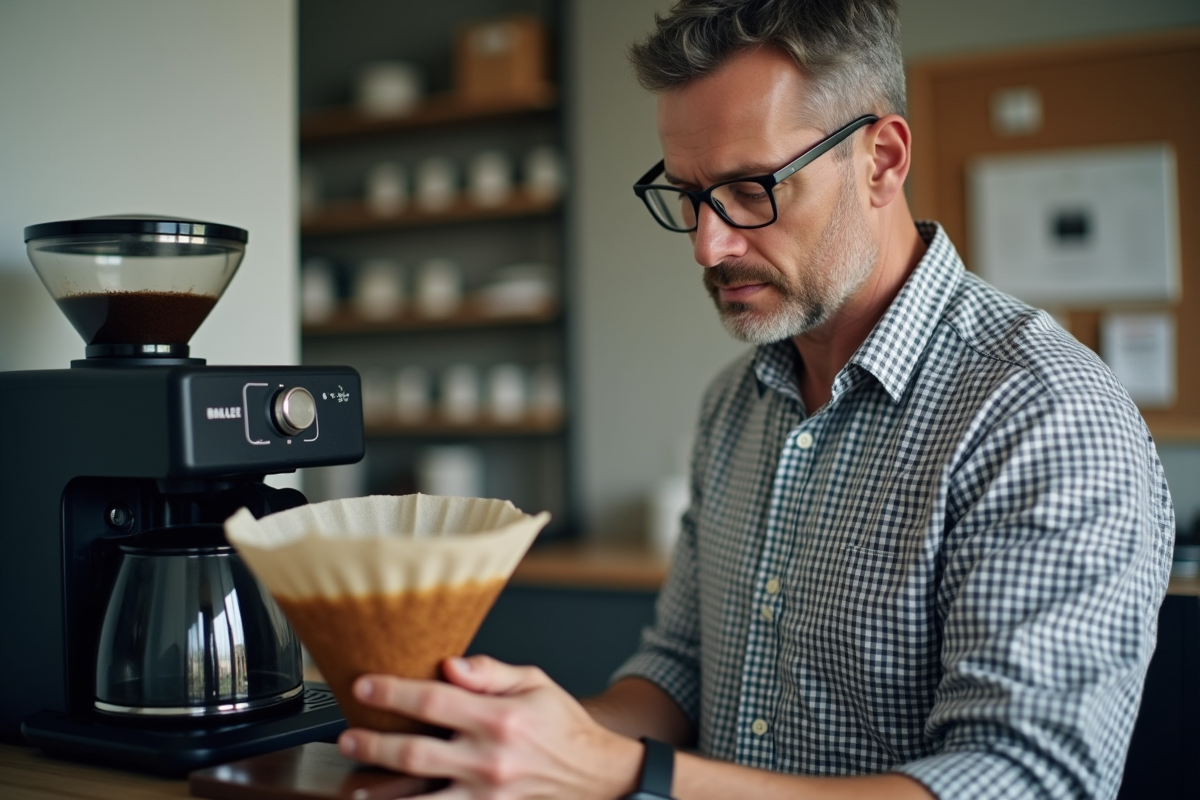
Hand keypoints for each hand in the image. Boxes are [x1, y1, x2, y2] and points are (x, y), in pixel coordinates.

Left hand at [338, 655, 643, 799]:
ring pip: (421, 799)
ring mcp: (488, 795)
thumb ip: (489, 672)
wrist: (598, 773)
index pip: (433, 701)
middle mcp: (490, 760)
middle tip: (347, 738)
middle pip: (415, 753)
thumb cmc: (562, 725)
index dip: (392, 693)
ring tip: (354, 784)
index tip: (363, 686)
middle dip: (373, 745)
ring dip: (382, 792)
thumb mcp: (534, 683)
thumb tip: (449, 665)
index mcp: (499, 719)